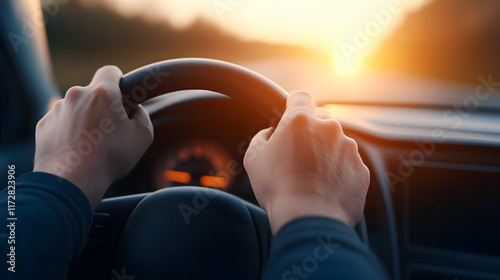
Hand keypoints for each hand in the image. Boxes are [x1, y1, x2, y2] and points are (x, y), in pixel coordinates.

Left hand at [34, 66, 153, 208]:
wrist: (73, 180)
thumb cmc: (110, 158)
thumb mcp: (143, 136)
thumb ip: (142, 115)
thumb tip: (135, 110)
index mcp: (102, 93)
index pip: (111, 71)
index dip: (119, 82)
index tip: (122, 97)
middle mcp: (76, 95)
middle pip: (93, 93)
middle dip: (102, 106)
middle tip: (111, 129)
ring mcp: (57, 110)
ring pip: (76, 107)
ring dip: (84, 119)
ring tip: (92, 144)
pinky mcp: (44, 125)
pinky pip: (61, 122)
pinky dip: (69, 131)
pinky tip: (77, 149)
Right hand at [244, 91, 368, 233]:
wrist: (309, 220)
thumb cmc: (278, 189)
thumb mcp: (254, 159)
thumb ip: (262, 137)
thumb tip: (270, 134)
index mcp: (301, 122)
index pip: (300, 97)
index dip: (293, 104)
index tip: (290, 114)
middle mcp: (329, 129)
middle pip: (321, 118)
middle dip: (311, 130)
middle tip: (298, 153)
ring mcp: (349, 149)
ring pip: (336, 142)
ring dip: (326, 152)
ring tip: (311, 177)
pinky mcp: (361, 170)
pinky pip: (348, 164)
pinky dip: (339, 171)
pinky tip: (325, 188)